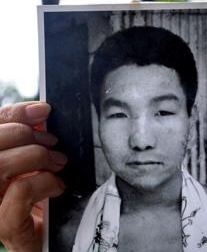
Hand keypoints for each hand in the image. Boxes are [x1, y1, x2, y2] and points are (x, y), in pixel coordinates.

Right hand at [0, 102, 66, 251]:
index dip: (13, 114)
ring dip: (36, 157)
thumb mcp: (30, 167)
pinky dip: (44, 182)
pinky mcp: (4, 226)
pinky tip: (57, 186)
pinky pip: (20, 192)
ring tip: (58, 164)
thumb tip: (39, 115)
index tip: (43, 110)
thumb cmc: (37, 203)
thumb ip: (26, 142)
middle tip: (52, 143)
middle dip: (27, 135)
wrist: (45, 242)